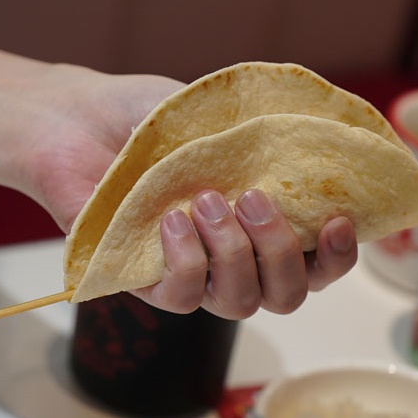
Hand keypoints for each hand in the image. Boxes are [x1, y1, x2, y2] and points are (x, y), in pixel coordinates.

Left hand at [21, 66, 357, 319]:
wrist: (78, 119)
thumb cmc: (149, 118)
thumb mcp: (220, 115)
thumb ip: (270, 133)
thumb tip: (329, 133)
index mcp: (260, 225)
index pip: (317, 265)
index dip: (338, 257)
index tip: (338, 220)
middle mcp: (231, 258)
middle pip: (286, 296)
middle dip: (283, 253)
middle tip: (254, 198)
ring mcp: (189, 274)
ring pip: (238, 303)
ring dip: (235, 253)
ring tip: (205, 199)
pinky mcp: (143, 283)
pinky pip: (182, 297)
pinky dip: (187, 260)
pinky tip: (170, 219)